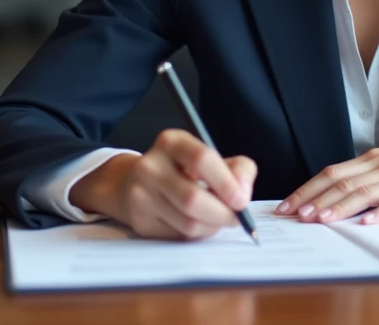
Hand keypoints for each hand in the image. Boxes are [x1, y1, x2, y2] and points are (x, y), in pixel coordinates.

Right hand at [69, 129, 256, 239]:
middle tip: (237, 218)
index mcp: (172, 142)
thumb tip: (243, 191)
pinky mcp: (140, 220)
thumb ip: (238, 169)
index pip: (201, 159)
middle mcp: (151, 165)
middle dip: (222, 213)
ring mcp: (141, 194)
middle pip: (193, 198)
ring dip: (212, 226)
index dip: (225, 183)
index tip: (241, 200)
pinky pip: (178, 235)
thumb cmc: (184, 170)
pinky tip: (199, 223)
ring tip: (218, 219)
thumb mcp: (212, 159)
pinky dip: (197, 234)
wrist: (135, 182)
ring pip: (188, 222)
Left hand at [275, 146, 378, 225]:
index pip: (333, 172)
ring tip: (321, 220)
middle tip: (295, 215)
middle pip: (342, 181)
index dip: (308, 188)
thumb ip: (367, 179)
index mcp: (374, 159)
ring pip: (364, 192)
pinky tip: (367, 223)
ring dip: (339, 207)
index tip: (288, 204)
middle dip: (315, 200)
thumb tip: (333, 199)